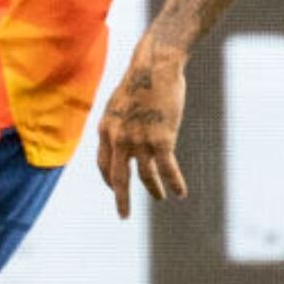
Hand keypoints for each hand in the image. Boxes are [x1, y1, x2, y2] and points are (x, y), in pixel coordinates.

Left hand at [95, 36, 188, 219]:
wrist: (154, 68)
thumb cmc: (139, 84)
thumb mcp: (118, 106)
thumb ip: (117, 126)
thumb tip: (122, 139)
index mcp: (105, 130)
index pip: (103, 164)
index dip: (109, 179)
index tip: (115, 188)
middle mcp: (118, 139)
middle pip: (117, 178)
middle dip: (121, 199)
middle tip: (123, 216)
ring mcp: (139, 140)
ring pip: (146, 176)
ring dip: (155, 190)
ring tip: (163, 198)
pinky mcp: (161, 139)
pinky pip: (167, 169)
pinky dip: (175, 183)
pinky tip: (181, 193)